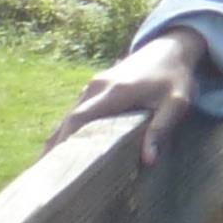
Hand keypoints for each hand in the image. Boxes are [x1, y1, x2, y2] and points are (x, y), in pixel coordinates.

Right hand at [47, 27, 210, 166]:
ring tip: (48, 167)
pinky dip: (68, 129)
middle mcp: (97, 87)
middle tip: (46, 174)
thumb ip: (161, 129)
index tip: (57, 163)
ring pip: (69, 114)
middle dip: (56, 145)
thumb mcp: (176, 103)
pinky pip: (77, 110)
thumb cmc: (175, 78)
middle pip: (69, 119)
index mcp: (115, 91)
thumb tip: (148, 160)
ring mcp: (93, 85)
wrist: (170, 48)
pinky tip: (63, 147)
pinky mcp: (95, 87)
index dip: (67, 140)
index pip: (81, 118)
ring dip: (58, 138)